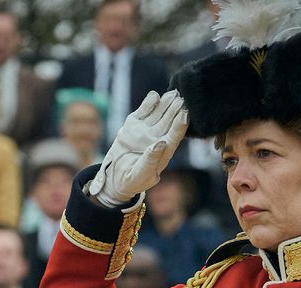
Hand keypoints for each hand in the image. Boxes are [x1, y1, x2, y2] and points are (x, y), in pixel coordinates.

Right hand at [86, 90, 187, 207]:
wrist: (114, 177)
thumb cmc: (132, 181)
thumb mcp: (141, 175)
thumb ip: (151, 160)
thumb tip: (161, 143)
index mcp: (164, 153)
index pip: (175, 137)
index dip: (180, 125)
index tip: (185, 114)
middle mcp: (158, 139)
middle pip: (169, 122)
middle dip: (176, 110)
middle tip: (182, 98)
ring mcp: (147, 130)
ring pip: (159, 114)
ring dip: (166, 103)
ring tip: (173, 93)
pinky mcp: (134, 124)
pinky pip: (144, 111)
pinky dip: (149, 103)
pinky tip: (155, 96)